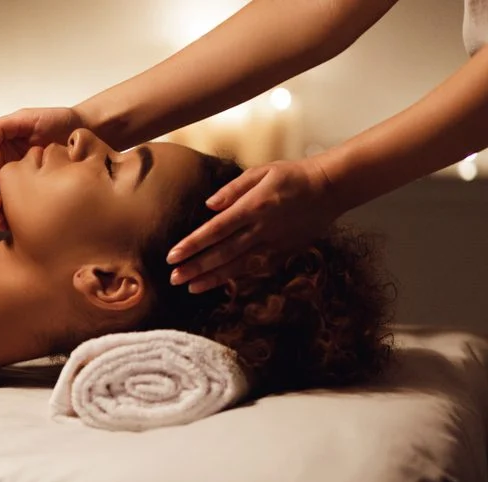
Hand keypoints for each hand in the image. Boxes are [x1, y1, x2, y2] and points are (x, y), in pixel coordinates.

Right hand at [0, 107, 85, 230]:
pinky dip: (15, 218)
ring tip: (2, 221)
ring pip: (4, 199)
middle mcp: (9, 166)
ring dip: (0, 211)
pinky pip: (21, 207)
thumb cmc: (57, 120)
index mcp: (3, 148)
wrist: (85, 132)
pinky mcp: (35, 194)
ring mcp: (22, 181)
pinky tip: (13, 226)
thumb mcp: (27, 118)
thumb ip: (0, 127)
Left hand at [166, 158, 341, 292]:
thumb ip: (233, 189)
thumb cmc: (292, 176)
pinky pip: (256, 268)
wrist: (330, 189)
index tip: (172, 256)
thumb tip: (209, 206)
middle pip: (223, 253)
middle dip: (197, 267)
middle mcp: (262, 229)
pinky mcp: (284, 253)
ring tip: (190, 288)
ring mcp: (274, 244)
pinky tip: (218, 284)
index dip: (193, 244)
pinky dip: (236, 277)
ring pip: (238, 265)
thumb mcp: (261, 172)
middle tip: (173, 278)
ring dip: (213, 278)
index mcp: (253, 207)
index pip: (216, 230)